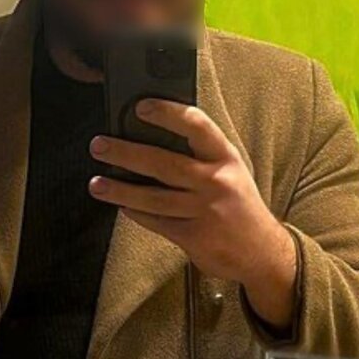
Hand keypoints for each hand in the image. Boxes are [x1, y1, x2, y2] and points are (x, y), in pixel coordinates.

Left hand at [88, 97, 297, 328]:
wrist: (262, 252)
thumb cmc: (238, 204)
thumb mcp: (230, 171)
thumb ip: (200, 154)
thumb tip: (153, 135)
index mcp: (226, 157)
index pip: (196, 126)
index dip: (167, 113)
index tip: (141, 106)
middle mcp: (216, 182)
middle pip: (163, 163)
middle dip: (126, 153)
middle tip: (100, 145)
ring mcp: (204, 211)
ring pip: (153, 198)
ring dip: (120, 189)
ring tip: (97, 184)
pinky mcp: (194, 237)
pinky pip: (157, 222)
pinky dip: (136, 213)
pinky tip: (121, 205)